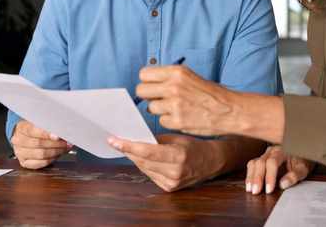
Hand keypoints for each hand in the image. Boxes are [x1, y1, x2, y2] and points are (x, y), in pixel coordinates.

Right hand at [11, 120, 71, 168]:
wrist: (26, 136)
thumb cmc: (36, 128)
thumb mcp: (41, 122)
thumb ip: (50, 126)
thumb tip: (63, 130)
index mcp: (21, 128)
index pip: (32, 130)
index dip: (46, 134)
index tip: (57, 136)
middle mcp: (18, 140)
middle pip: (38, 143)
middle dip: (56, 143)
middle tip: (66, 142)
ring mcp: (20, 153)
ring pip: (40, 154)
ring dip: (56, 151)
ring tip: (64, 148)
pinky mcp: (24, 162)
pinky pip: (40, 163)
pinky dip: (51, 159)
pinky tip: (57, 155)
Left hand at [107, 133, 221, 191]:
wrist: (211, 162)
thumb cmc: (194, 146)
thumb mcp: (177, 138)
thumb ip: (156, 140)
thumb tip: (135, 138)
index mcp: (178, 156)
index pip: (147, 152)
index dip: (129, 146)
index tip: (114, 140)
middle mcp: (175, 172)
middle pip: (143, 161)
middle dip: (128, 151)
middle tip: (116, 141)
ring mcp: (172, 182)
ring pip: (144, 169)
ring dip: (134, 158)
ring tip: (126, 147)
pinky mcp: (169, 188)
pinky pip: (150, 175)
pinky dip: (144, 165)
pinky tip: (140, 157)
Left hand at [136, 65, 233, 135]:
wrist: (229, 109)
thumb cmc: (210, 93)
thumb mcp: (189, 76)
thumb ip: (169, 78)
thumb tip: (148, 84)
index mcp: (176, 72)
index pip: (144, 74)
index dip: (148, 81)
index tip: (153, 86)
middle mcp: (173, 86)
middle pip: (141, 90)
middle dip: (148, 96)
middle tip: (159, 99)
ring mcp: (174, 104)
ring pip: (150, 107)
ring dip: (159, 109)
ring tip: (175, 108)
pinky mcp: (176, 121)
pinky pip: (161, 121)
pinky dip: (169, 120)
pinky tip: (181, 117)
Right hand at [245, 145, 313, 194]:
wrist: (302, 151)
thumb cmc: (303, 160)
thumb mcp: (303, 168)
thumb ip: (295, 175)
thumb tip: (282, 184)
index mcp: (283, 151)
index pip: (272, 162)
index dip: (269, 177)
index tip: (269, 190)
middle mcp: (272, 151)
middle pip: (260, 162)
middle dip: (257, 178)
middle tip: (256, 191)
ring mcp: (266, 154)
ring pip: (254, 163)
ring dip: (251, 177)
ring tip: (250, 189)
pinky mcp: (262, 158)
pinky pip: (252, 165)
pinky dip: (249, 175)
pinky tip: (249, 184)